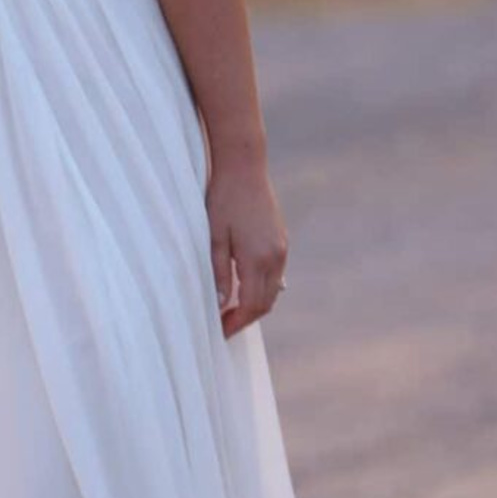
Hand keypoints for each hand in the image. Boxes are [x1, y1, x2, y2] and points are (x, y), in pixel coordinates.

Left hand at [206, 159, 288, 338]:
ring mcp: (282, 248)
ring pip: (273, 291)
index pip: (252, 305)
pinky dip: (261, 288)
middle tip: (222, 326)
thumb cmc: (223, 199)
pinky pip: (275, 275)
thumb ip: (219, 273)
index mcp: (258, 258)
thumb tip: (221, 305)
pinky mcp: (282, 240)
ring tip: (230, 311)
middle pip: (266, 303)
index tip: (219, 332)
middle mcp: (276, 256)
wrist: (244, 165)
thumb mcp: (213, 238)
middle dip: (245, 318)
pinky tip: (243, 288)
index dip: (236, 323)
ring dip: (254, 304)